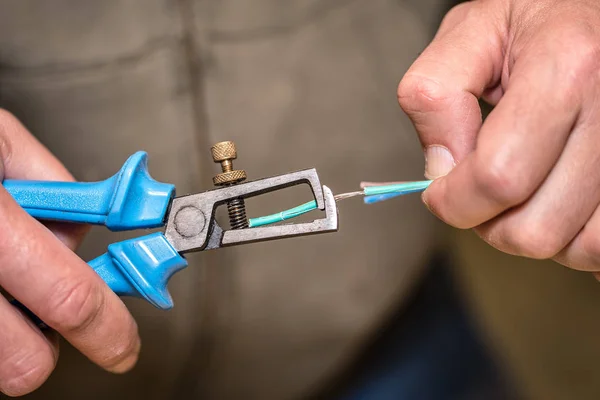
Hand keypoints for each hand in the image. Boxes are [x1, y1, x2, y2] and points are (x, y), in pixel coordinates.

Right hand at [0, 110, 139, 396]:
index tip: (124, 343)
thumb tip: (81, 237)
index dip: (109, 329)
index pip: (70, 298)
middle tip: (49, 312)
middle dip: (49, 343)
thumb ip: (56, 189)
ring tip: (4, 287)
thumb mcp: (1, 142)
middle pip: (25, 363)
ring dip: (8, 338)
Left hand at [398, 0, 599, 272]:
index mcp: (566, 67)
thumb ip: (435, 97)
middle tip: (480, 193)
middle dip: (489, 223)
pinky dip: (571, 237)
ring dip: (533, 232)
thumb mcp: (470, 34)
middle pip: (535, 228)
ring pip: (576, 247)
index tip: (441, 193)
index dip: (455, 202)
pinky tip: (555, 199)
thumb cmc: (538, 20)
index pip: (498, 177)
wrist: (594, 13)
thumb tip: (440, 170)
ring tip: (521, 191)